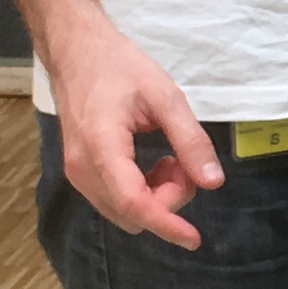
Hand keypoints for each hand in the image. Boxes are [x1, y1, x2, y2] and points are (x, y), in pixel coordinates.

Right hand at [46, 12, 219, 248]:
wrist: (74, 50)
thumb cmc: (118, 66)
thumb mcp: (164, 95)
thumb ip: (190, 140)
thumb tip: (213, 182)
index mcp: (101, 147)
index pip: (135, 203)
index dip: (167, 225)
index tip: (194, 238)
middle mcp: (82, 169)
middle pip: (132, 213)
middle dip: (168, 200)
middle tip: (183, 161)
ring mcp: (77, 173)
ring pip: (124, 213)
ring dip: (156, 197)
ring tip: (171, 158)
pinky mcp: (80, 172)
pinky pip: (115, 201)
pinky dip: (142, 193)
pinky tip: (155, 164)